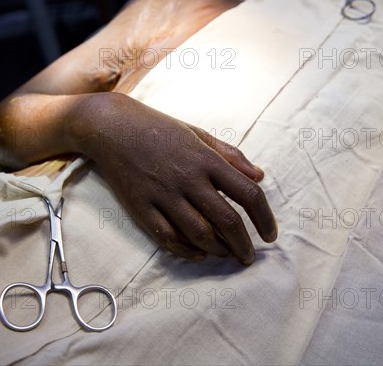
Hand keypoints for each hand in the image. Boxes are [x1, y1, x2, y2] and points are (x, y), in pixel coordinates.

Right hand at [70, 93, 276, 264]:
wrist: (112, 127)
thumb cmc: (160, 129)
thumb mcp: (199, 134)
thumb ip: (231, 156)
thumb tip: (259, 176)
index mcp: (206, 159)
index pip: (247, 193)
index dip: (265, 218)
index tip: (270, 234)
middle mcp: (188, 178)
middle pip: (226, 220)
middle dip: (243, 244)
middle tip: (249, 256)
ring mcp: (163, 194)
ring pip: (199, 234)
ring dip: (218, 250)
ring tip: (226, 255)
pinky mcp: (141, 207)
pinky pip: (168, 237)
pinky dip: (186, 251)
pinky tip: (198, 254)